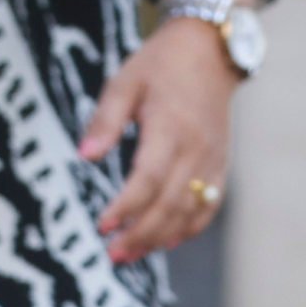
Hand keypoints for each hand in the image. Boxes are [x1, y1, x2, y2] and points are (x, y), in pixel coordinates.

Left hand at [80, 21, 238, 264]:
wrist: (210, 51)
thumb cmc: (160, 65)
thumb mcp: (123, 82)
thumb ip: (104, 121)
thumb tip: (84, 156)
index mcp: (171, 128)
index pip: (149, 178)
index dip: (127, 206)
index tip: (102, 225)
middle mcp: (197, 149)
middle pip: (171, 202)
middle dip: (142, 234)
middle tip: (113, 255)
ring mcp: (213, 158)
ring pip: (192, 209)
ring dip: (162, 236)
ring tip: (131, 255)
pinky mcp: (221, 163)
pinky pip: (210, 203)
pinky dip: (191, 226)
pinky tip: (168, 242)